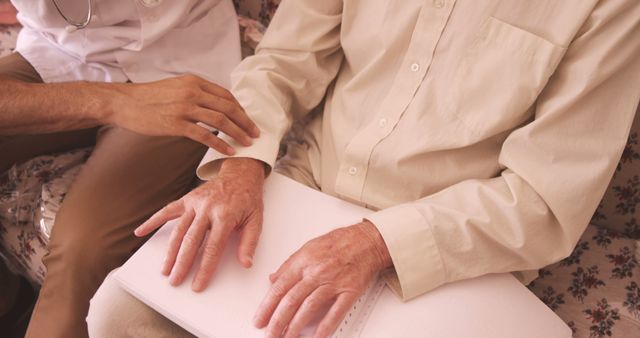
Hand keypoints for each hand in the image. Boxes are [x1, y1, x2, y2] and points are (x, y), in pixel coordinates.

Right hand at [106, 75, 259, 154]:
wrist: (123, 103)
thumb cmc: (148, 97)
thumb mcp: (175, 87)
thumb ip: (194, 93)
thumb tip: (213, 106)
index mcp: (194, 82)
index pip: (226, 95)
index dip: (240, 109)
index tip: (248, 120)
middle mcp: (193, 92)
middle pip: (228, 108)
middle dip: (245, 122)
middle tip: (255, 134)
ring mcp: (185, 107)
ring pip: (221, 121)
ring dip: (238, 133)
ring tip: (247, 143)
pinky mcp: (176, 123)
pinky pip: (205, 135)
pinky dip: (220, 144)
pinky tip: (228, 151)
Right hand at [134, 158, 265, 290]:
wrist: (240, 173)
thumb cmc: (248, 199)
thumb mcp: (256, 220)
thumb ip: (249, 242)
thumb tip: (246, 263)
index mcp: (225, 216)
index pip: (213, 247)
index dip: (205, 268)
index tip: (198, 284)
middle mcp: (207, 209)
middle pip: (192, 241)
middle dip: (182, 263)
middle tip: (175, 280)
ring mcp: (195, 203)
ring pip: (178, 230)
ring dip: (170, 251)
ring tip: (165, 269)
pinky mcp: (187, 198)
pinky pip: (168, 211)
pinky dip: (153, 221)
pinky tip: (140, 231)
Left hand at [254, 221, 392, 337]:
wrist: (367, 240)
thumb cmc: (340, 242)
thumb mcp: (309, 247)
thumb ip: (290, 265)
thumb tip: (273, 279)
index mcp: (304, 262)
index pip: (280, 287)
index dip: (267, 306)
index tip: (260, 319)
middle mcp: (317, 272)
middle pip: (291, 300)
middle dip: (277, 321)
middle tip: (269, 334)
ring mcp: (333, 283)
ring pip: (309, 308)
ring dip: (295, 326)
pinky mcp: (349, 291)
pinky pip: (336, 312)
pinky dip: (325, 327)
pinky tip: (317, 337)